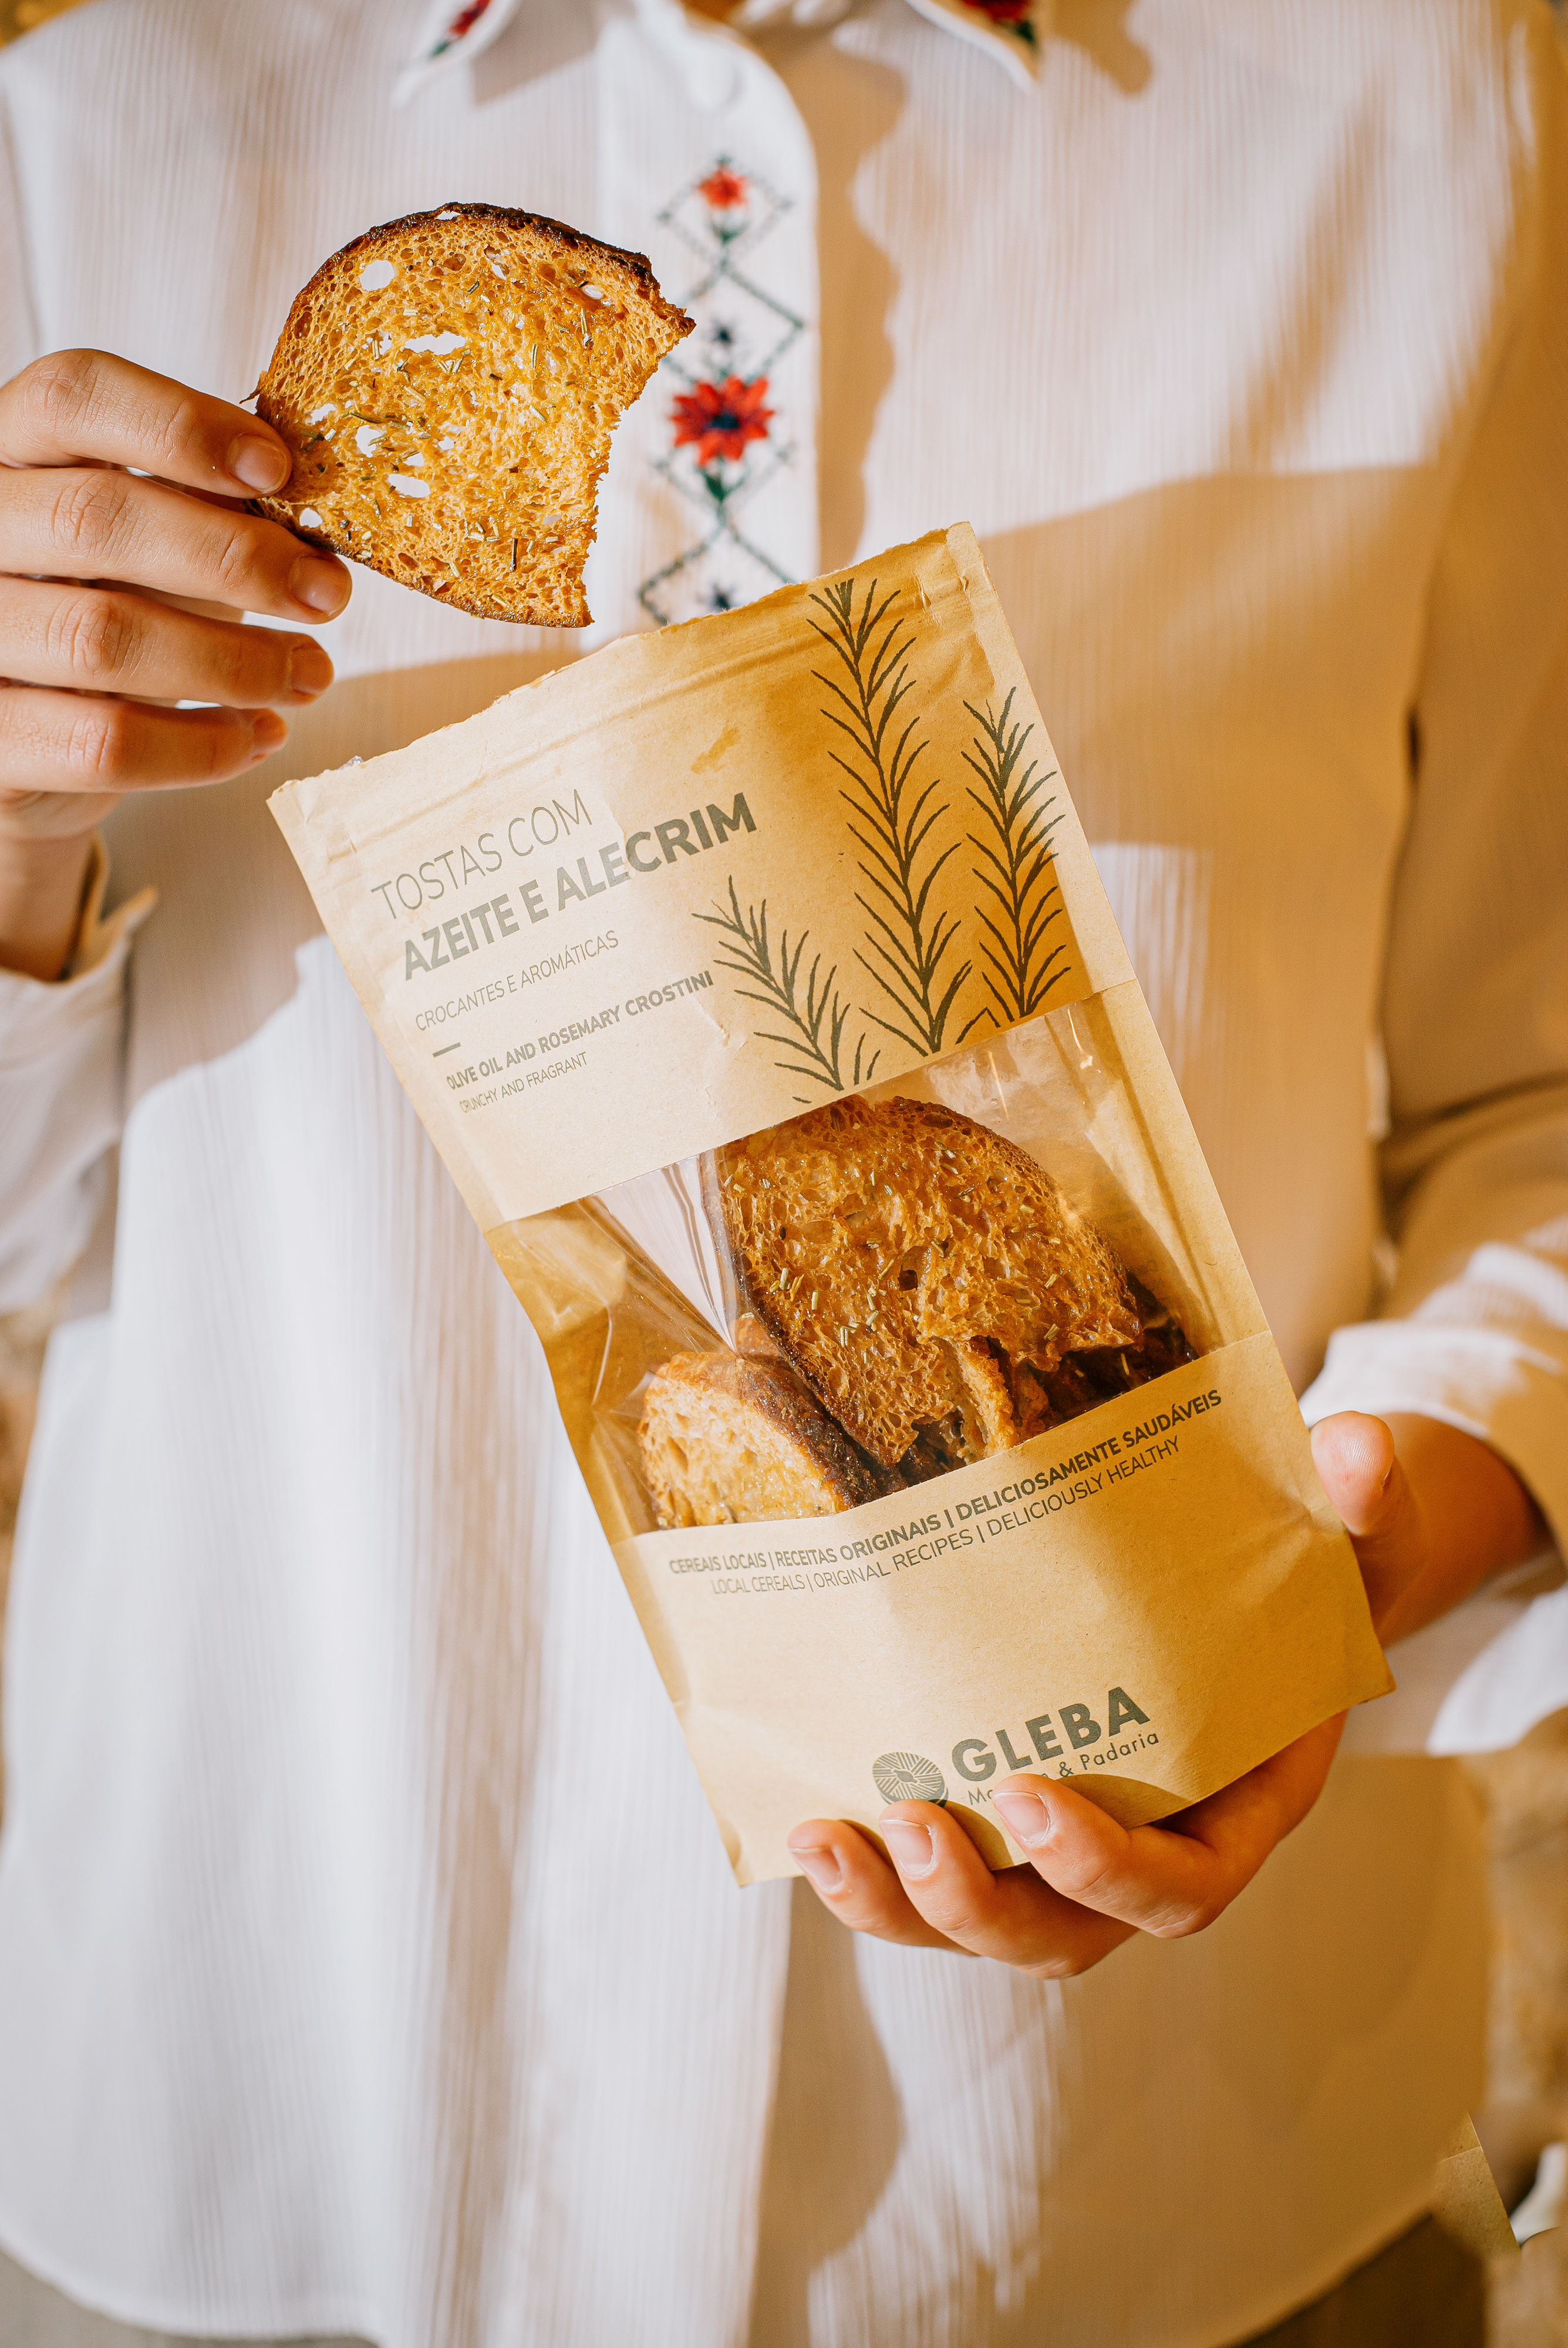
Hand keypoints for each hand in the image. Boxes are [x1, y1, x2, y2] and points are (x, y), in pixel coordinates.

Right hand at [0, 348, 351, 979]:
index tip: (276, 469)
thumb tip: (313, 530)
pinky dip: (203, 745)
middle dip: (237, 556)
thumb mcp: (152, 548)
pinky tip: (257, 734)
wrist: (40, 749)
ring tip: (308, 673)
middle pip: (97, 517)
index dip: (180, 424)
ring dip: (236, 661)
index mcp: (8, 455)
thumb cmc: (109, 618)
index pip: (72, 397)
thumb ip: (208, 516)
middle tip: (327, 594)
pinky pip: (107, 743)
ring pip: (106, 638)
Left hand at [788, 1410, 1544, 1973]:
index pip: (1181, 1886)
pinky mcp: (1003, 1822)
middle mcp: (1152, 1850)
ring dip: (901, 1904)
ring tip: (826, 1840)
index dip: (1108, 1867)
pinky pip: (937, 1875)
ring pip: (985, 1923)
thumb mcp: (1350, 1538)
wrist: (1273, 1586)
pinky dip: (876, 1869)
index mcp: (1239, 1808)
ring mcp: (1069, 1846)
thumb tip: (1358, 1444)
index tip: (1033, 1796)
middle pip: (1066, 1935)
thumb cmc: (1312, 1574)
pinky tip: (809, 1816)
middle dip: (983, 1904)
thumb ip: (1364, 1505)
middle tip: (915, 1823)